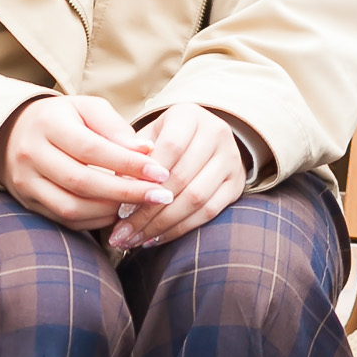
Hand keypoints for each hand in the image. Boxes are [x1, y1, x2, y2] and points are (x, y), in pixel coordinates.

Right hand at [0, 95, 171, 233]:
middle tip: (160, 196)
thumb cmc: (64, 118)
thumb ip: (115, 127)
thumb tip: (146, 150)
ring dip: (110, 210)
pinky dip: (93, 220)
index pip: (92, 149)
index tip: (160, 173)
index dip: (128, 164)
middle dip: (126, 192)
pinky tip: (116, 212)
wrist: (15, 132)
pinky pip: (63, 219)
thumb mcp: (88, 109)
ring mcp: (26, 182)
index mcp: (49, 124)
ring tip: (140, 205)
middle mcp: (31, 154)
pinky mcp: (27, 203)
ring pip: (71, 207)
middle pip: (82, 181)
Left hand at [110, 103, 248, 251]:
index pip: (170, 147)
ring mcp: (231, 158)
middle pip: (182, 178)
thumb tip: (119, 186)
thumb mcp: (146, 139)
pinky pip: (209, 212)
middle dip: (148, 212)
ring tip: (134, 241)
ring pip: (196, 198)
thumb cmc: (162, 142)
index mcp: (190, 115)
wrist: (201, 141)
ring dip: (162, 225)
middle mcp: (217, 132)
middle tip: (122, 234)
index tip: (120, 209)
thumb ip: (132, 158)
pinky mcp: (236, 183)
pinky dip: (180, 229)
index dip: (146, 179)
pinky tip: (155, 238)